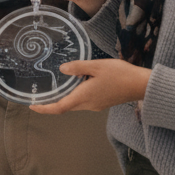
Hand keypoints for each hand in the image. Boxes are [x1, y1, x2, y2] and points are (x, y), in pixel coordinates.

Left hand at [30, 59, 150, 113]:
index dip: (44, 108)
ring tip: (54, 87)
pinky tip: (75, 83)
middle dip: (51, 103)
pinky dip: (74, 95)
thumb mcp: (96, 66)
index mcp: (84, 97)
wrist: (142, 85)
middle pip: (65, 107)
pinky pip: (83, 100)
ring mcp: (96, 105)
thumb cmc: (120, 75)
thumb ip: (78, 67)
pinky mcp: (102, 102)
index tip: (32, 106)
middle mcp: (88, 105)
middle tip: (39, 95)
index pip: (59, 107)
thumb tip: (62, 70)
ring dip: (64, 98)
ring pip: (75, 104)